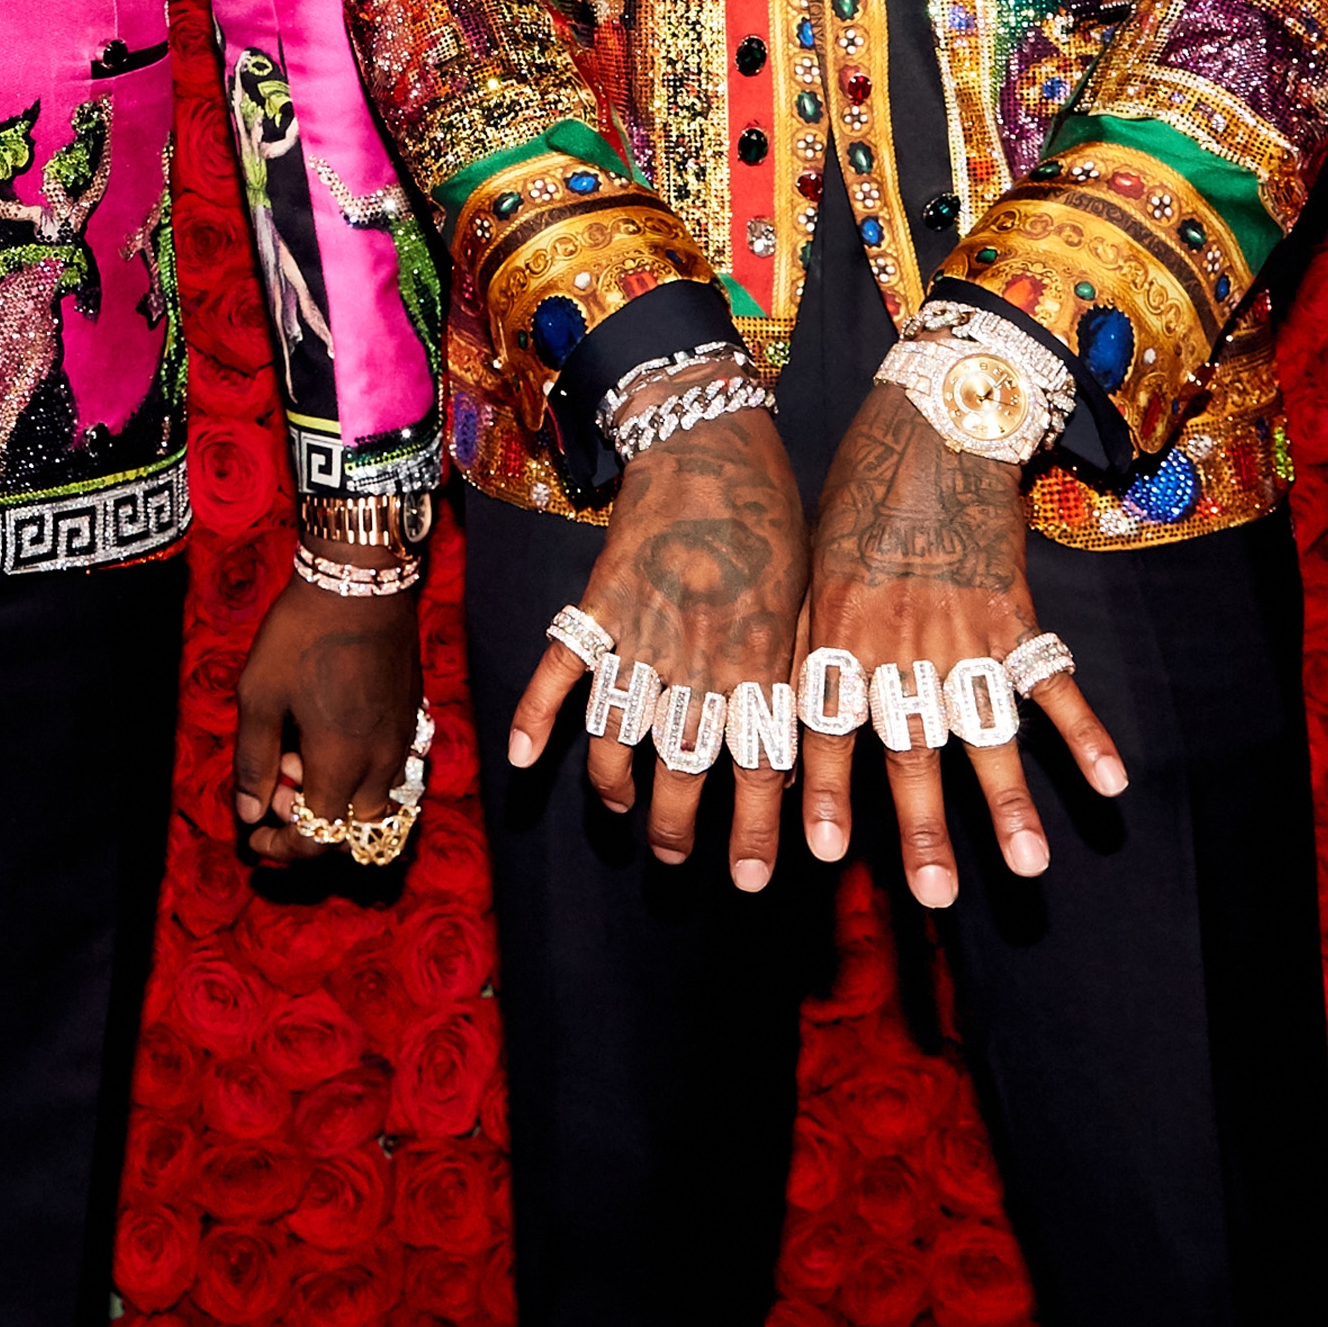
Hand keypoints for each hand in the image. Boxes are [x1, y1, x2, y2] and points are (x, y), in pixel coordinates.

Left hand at [230, 579, 423, 866]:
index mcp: (342, 765)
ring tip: (299, 757)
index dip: (283, 849)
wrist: (360, 581)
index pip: (317, 837)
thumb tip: (249, 813)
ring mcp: (403, 741)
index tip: (255, 841)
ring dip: (338, 799)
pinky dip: (359, 773)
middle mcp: (382, 763)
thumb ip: (254, 761)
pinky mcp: (412, 717)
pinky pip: (391, 770)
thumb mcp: (260, 696)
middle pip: (354, 830)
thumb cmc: (301, 635)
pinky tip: (329, 737)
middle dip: (312, 826)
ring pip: (377, 801)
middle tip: (277, 787)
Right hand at [509, 378, 806, 888]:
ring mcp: (640, 637)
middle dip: (678, 827)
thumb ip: (796, 684)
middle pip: (682, 771)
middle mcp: (699, 663)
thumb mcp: (807, 609)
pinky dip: (532, 719)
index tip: (748, 879)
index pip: (757, 772)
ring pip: (616, 740)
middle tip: (677, 856)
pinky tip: (520, 761)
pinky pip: (556, 673)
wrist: (714, 447)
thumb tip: (798, 756)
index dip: (752, 832)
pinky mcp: (597, 607)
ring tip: (623, 810)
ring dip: (616, 788)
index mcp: (760, 666)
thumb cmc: (776, 528)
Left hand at [796, 379, 1128, 906]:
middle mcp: (899, 642)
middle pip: (911, 749)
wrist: (928, 429)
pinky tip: (1112, 784)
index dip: (823, 790)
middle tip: (935, 895)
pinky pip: (1054, 680)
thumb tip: (778, 720)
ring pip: (987, 730)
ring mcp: (963, 632)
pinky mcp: (1016, 613)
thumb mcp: (808, 571)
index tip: (820, 854)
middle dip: (922, 825)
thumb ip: (800, 648)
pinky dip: (1085, 731)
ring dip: (1009, 801)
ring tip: (1027, 866)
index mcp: (838, 633)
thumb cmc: (854, 504)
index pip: (825, 727)